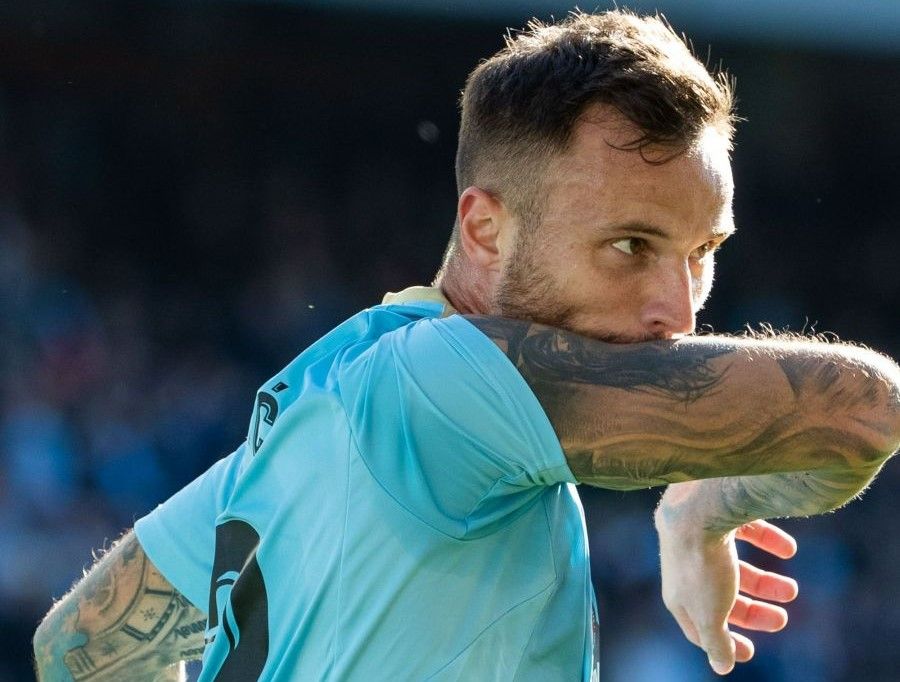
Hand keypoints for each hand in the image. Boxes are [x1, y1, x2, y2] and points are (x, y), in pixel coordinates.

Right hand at [658, 518, 797, 675]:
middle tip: (782, 620)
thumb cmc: (701, 565)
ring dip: (766, 582)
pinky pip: (748, 531)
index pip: (700, 627)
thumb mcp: (710, 613)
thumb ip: (716, 641)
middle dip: (753, 612)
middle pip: (722, 598)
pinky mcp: (719, 515)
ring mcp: (703, 540)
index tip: (750, 652)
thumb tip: (721, 668)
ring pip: (737, 567)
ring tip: (791, 589)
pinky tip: (788, 549)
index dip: (724, 642)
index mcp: (680, 596)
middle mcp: (688, 569)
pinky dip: (769, 542)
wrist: (699, 507)